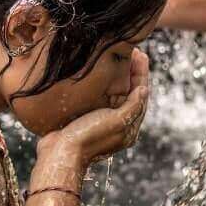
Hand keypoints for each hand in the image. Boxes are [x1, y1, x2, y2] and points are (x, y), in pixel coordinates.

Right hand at [41, 51, 149, 166]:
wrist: (60, 153)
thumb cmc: (88, 137)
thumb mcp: (116, 121)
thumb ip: (132, 106)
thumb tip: (144, 89)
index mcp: (129, 128)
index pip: (141, 96)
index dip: (142, 74)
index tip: (142, 55)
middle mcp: (119, 125)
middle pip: (131, 94)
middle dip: (133, 73)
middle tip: (134, 52)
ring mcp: (104, 122)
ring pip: (117, 94)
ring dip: (121, 76)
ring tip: (121, 58)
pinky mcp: (89, 119)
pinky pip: (103, 97)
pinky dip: (106, 83)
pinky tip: (102, 73)